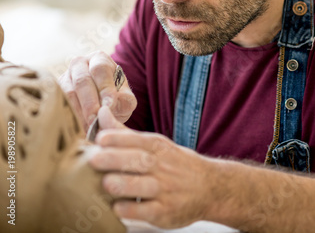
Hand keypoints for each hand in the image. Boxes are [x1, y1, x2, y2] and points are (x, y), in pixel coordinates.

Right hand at [58, 51, 136, 130]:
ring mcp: (65, 76)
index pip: (100, 69)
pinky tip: (77, 128)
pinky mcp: (55, 91)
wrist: (100, 105)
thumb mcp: (125, 98)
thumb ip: (124, 101)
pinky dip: (69, 116)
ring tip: (88, 128)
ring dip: (78, 112)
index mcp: (99, 59)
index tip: (109, 105)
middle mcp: (79, 64)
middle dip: (89, 103)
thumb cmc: (115, 99)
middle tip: (96, 120)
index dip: (104, 87)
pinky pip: (58, 103)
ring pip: (68, 92)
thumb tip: (110, 106)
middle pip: (82, 80)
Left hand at [90, 109, 213, 228]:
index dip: (118, 138)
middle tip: (94, 160)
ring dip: (123, 184)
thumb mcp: (155, 144)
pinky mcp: (165, 212)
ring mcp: (165, 190)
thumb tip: (101, 113)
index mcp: (158, 147)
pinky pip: (146, 211)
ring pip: (142, 186)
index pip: (137, 140)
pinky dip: (131, 210)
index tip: (100, 139)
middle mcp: (162, 166)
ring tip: (106, 183)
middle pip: (138, 160)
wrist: (210, 187)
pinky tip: (118, 207)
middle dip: (115, 159)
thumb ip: (125, 133)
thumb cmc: (174, 163)